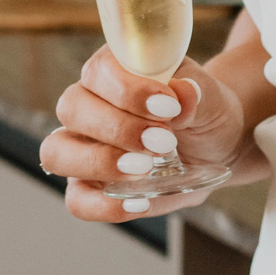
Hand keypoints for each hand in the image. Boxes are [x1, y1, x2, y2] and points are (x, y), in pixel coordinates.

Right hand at [40, 45, 263, 223]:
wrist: (217, 143)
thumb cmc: (205, 109)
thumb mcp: (211, 96)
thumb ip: (196, 92)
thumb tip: (183, 92)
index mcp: (115, 69)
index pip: (100, 70)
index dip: (129, 90)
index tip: (169, 107)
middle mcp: (89, 104)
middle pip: (72, 107)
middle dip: (118, 128)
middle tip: (163, 141)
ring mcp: (83, 146)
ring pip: (58, 152)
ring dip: (99, 162)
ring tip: (145, 168)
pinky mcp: (89, 185)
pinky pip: (76, 199)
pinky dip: (102, 205)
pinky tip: (139, 203)